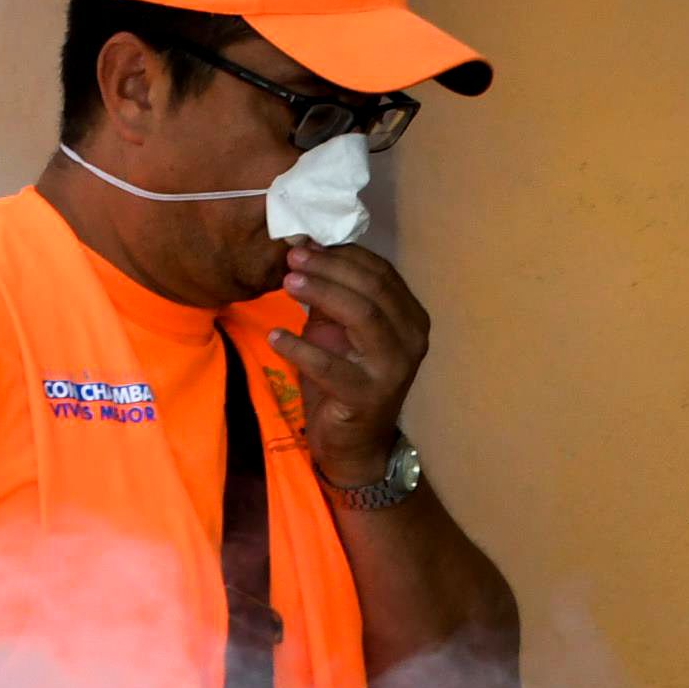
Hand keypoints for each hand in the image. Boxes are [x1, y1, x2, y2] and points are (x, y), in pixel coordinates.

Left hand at [267, 243, 429, 491]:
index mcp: (410, 317)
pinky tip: (277, 336)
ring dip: (321, 293)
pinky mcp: (368, 397)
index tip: (305, 242)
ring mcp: (393, 369)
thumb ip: (333, 296)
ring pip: (361, 315)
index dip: (342, 253)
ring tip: (286, 283)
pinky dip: (299, 349)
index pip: (380, 272)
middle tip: (292, 257)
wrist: (356, 445)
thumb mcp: (341, 331)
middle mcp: (411, 339)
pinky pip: (331, 365)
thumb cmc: (347, 381)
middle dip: (329, 267)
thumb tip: (305, 250)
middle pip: (372, 287)